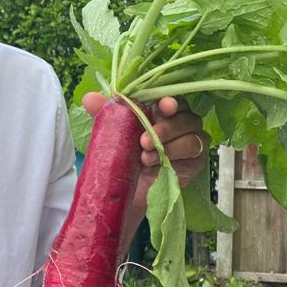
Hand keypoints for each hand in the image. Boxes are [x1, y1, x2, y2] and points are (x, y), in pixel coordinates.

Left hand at [82, 93, 207, 224]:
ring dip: (167, 144)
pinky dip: (176, 155)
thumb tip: (89, 97)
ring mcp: (192, 137)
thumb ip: (105, 115)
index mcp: (162, 109)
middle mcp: (181, 120)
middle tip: (143, 141)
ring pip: (191, 133)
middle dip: (164, 128)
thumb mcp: (114, 134)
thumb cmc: (126, 156)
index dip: (168, 100)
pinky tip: (158, 163)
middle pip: (184, 115)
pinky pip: (195, 151)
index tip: (162, 106)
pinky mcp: (197, 157)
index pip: (171, 97)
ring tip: (145, 157)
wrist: (131, 189)